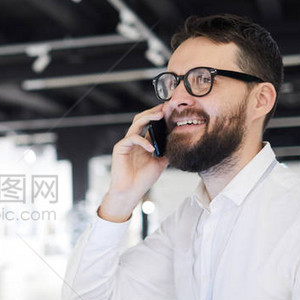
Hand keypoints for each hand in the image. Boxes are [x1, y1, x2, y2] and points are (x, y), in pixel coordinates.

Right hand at [99, 105, 168, 221]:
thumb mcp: (161, 163)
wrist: (131, 192)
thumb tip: (180, 141)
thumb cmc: (143, 179)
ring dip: (148, 117)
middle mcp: (134, 140)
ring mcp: (126, 143)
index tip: (171, 110)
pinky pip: (132, 138)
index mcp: (142, 142)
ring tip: (160, 115)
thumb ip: (167, 151)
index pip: (150, 124)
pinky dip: (142, 141)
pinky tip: (151, 148)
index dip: (159, 116)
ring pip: (136, 123)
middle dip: (154, 111)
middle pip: (142, 118)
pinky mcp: (119, 148)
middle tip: (166, 107)